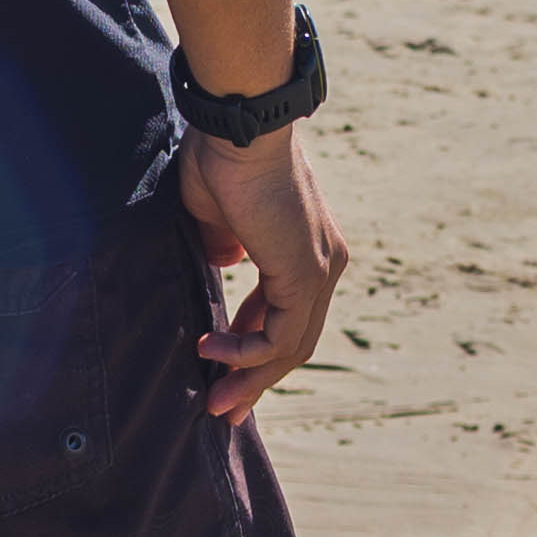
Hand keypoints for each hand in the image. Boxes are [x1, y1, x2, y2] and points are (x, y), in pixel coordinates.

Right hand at [178, 126, 348, 420]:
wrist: (239, 127)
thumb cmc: (221, 158)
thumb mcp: (216, 216)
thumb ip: (222, 246)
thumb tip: (220, 266)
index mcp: (306, 249)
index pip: (286, 314)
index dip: (253, 348)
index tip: (219, 369)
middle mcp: (324, 263)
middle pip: (294, 341)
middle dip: (255, 379)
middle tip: (223, 409)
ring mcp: (320, 270)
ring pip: (291, 346)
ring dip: (249, 378)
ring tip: (214, 399)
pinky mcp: (305, 274)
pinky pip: (280, 336)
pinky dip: (246, 353)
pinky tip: (212, 350)